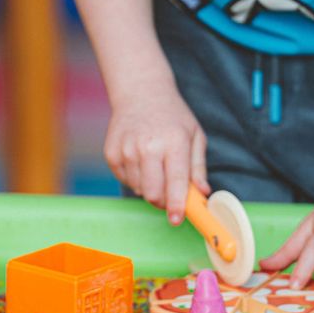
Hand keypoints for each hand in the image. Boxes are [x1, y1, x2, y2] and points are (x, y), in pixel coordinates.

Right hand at [104, 88, 209, 223]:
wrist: (140, 93)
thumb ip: (198, 167)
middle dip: (163, 201)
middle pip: (153, 193)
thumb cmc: (172, 116)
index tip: (177, 219)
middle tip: (170, 194)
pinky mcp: (111, 154)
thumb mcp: (194, 135)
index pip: (175, 182)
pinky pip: (125, 180)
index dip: (177, 205)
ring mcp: (126, 150)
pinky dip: (135, 178)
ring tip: (154, 166)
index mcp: (173, 142)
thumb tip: (202, 193)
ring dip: (149, 187)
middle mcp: (147, 146)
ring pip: (139, 189)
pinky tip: (140, 160)